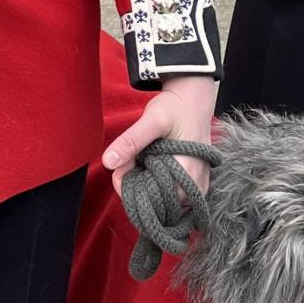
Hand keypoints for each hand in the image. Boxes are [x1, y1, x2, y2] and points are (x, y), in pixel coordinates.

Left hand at [103, 74, 217, 201]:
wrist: (193, 99)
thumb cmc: (176, 108)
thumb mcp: (152, 121)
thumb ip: (130, 141)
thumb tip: (107, 162)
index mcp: (187, 176)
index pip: (149, 199)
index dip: (128, 184)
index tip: (124, 163)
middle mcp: (194, 189)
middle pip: (153, 202)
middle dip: (136, 182)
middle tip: (134, 156)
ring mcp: (196, 189)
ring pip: (160, 199)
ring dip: (145, 183)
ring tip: (145, 158)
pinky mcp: (193, 185)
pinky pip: (169, 194)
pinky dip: (155, 183)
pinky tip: (151, 164)